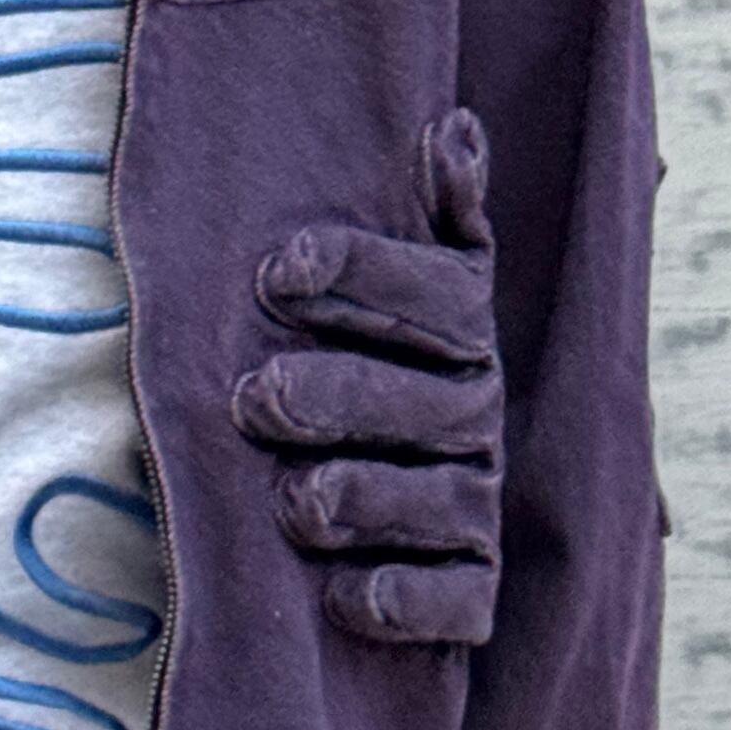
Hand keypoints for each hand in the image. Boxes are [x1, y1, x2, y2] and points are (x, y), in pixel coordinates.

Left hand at [231, 108, 501, 645]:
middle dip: (341, 396)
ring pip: (437, 499)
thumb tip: (457, 128)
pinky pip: (455, 601)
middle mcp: (477, 414)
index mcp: (462, 332)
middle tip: (254, 399)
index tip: (276, 269)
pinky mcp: (468, 587)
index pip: (439, 292)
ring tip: (296, 501)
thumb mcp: (401, 285)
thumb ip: (436, 216)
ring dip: (366, 498)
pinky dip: (406, 600)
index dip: (362, 273)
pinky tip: (348, 597)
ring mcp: (474, 503)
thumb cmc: (373, 363)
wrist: (404, 503)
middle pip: (428, 400)